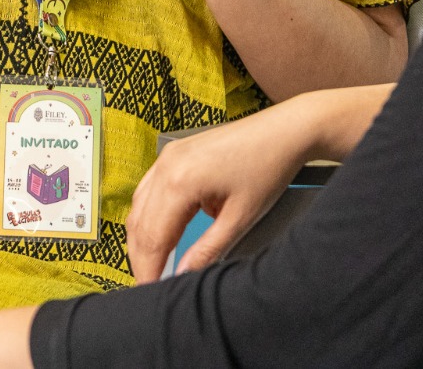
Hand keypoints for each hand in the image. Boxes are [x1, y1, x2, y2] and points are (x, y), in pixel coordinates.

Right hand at [126, 101, 319, 282]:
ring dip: (142, 237)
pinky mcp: (175, 153)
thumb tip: (183, 274)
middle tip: (149, 284)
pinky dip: (149, 214)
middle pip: (139, 223)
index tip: (149, 292)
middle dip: (141, 257)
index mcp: (180, 182)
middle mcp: (166, 166)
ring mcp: (168, 156)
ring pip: (139, 205)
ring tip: (153, 264)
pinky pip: (149, 188)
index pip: (152, 237)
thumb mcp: (241, 218)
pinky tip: (160, 230)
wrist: (283, 131)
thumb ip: (208, 250)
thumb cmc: (268, 168)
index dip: (147, 269)